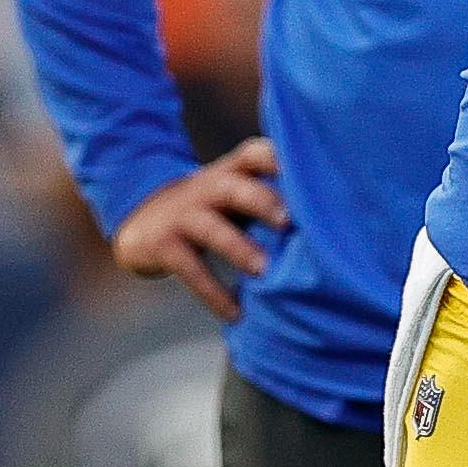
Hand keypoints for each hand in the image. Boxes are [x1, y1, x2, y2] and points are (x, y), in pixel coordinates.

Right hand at [115, 138, 289, 320]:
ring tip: (265, 272)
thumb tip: (328, 227)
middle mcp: (206, 188)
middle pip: (233, 187)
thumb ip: (269, 201)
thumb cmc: (209, 210)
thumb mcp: (233, 195)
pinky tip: (235, 313)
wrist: (139, 221)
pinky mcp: (163, 245)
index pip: (253, 153)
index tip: (304, 168)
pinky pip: (191, 270)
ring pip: (212, 228)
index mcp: (229, 173)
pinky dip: (213, 293)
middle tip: (290, 221)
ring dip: (239, 249)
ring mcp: (182, 216)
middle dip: (261, 200)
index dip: (277, 157)